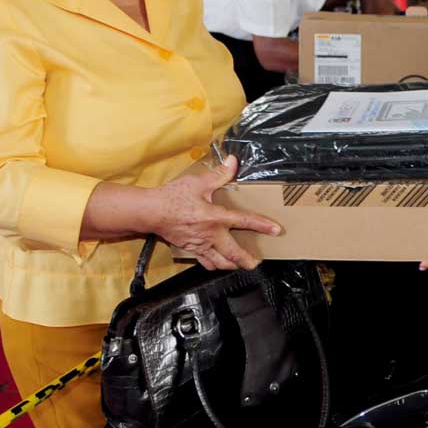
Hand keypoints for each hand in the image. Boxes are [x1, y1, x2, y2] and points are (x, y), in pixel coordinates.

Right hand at [151, 155, 281, 270]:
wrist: (150, 211)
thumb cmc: (173, 197)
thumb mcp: (198, 182)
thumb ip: (218, 174)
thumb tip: (233, 162)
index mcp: (215, 217)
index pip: (244, 221)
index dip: (262, 225)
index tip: (276, 230)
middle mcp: (210, 235)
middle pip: (233, 253)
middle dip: (246, 260)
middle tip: (256, 263)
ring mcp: (199, 245)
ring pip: (219, 262)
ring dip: (231, 265)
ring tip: (238, 265)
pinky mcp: (189, 249)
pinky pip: (204, 262)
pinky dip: (213, 265)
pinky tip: (216, 263)